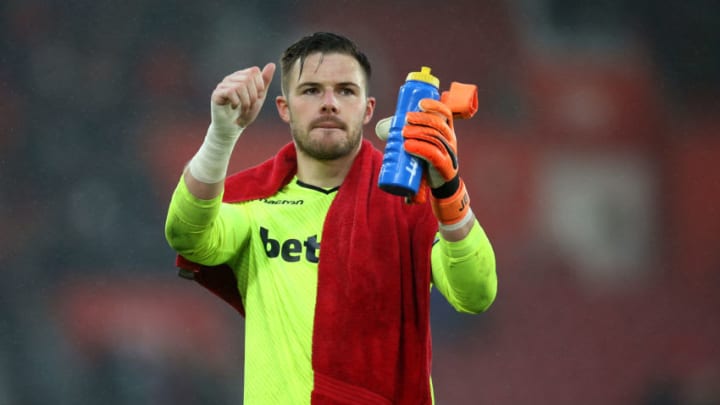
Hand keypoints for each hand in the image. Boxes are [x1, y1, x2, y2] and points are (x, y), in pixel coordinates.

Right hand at [211, 63, 275, 130]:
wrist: (233, 128)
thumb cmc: (246, 112)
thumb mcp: (259, 97)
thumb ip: (265, 81)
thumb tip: (272, 64)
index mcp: (241, 77)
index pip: (254, 71)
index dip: (259, 85)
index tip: (257, 98)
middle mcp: (231, 78)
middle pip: (248, 78)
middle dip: (253, 96)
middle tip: (249, 106)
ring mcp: (223, 85)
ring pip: (240, 86)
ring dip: (245, 102)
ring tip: (243, 110)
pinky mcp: (217, 93)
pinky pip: (231, 92)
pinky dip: (237, 103)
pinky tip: (234, 108)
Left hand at [375, 99, 469, 224]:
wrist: (439, 184)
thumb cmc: (428, 161)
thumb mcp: (422, 144)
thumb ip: (406, 135)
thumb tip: (382, 128)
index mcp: (446, 131)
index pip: (446, 113)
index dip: (435, 106)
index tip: (420, 103)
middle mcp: (451, 140)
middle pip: (438, 125)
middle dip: (422, 119)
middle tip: (406, 119)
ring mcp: (449, 153)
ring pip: (435, 138)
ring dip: (418, 133)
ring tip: (403, 133)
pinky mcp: (444, 167)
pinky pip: (433, 154)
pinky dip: (420, 148)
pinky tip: (408, 146)